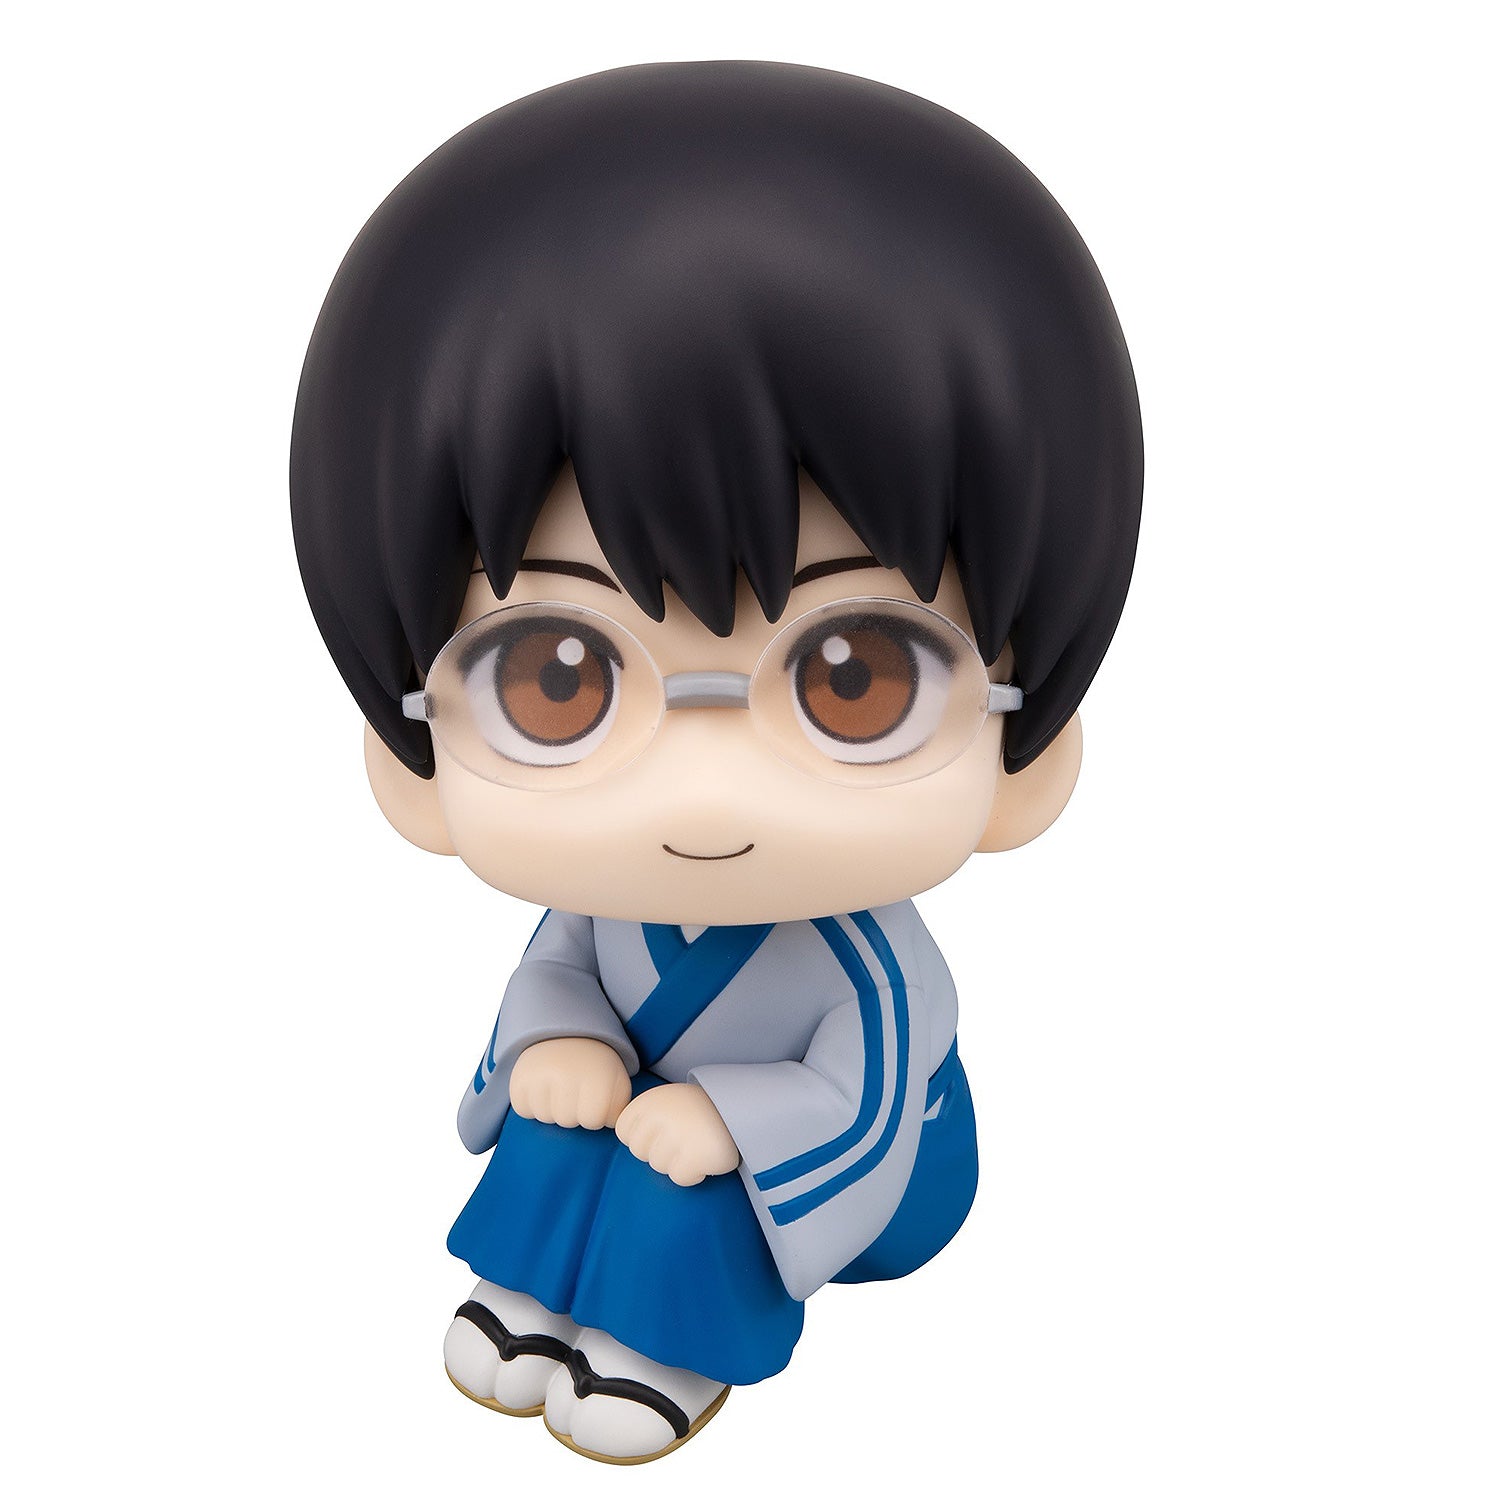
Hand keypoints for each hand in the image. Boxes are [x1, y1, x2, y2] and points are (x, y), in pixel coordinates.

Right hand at [509, 1037, 632, 1128]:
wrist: (564, 1033)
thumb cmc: (594, 1065)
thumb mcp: (616, 1081)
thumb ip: (618, 1108)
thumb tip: (609, 1127)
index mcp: (596, 1075)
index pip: (593, 1120)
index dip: (594, 1115)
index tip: (593, 1099)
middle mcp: (567, 1074)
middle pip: (567, 1121)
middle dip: (572, 1112)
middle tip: (574, 1091)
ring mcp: (540, 1075)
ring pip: (545, 1117)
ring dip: (552, 1109)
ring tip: (558, 1088)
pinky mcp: (518, 1078)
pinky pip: (523, 1110)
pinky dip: (530, 1105)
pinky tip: (541, 1088)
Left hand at [614, 1084, 740, 1186]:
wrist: (741, 1108)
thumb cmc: (698, 1111)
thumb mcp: (666, 1102)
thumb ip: (644, 1117)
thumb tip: (627, 1140)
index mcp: (649, 1100)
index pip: (624, 1132)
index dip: (642, 1138)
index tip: (661, 1131)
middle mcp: (660, 1116)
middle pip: (640, 1152)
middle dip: (659, 1151)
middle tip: (682, 1137)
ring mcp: (677, 1136)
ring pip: (659, 1167)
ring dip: (677, 1161)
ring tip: (695, 1143)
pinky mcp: (696, 1155)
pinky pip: (680, 1178)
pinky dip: (693, 1173)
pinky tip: (705, 1157)